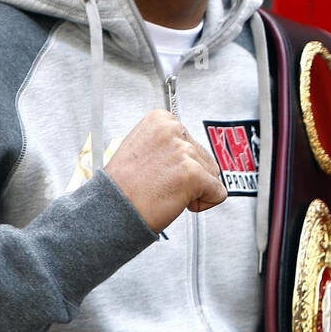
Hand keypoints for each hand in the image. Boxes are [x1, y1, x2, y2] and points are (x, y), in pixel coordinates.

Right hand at [102, 109, 228, 231]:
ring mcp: (184, 151)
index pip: (192, 142)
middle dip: (189, 176)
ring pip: (213, 174)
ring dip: (194, 189)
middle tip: (160, 184)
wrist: (112, 212)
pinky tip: (177, 201)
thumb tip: (191, 147)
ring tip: (165, 191)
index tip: (157, 170)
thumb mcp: (143, 148)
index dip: (179, 163)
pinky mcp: (194, 174)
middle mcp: (173, 130)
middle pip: (205, 157)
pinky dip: (204, 203)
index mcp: (161, 119)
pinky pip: (218, 193)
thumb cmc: (124, 187)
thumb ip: (170, 143)